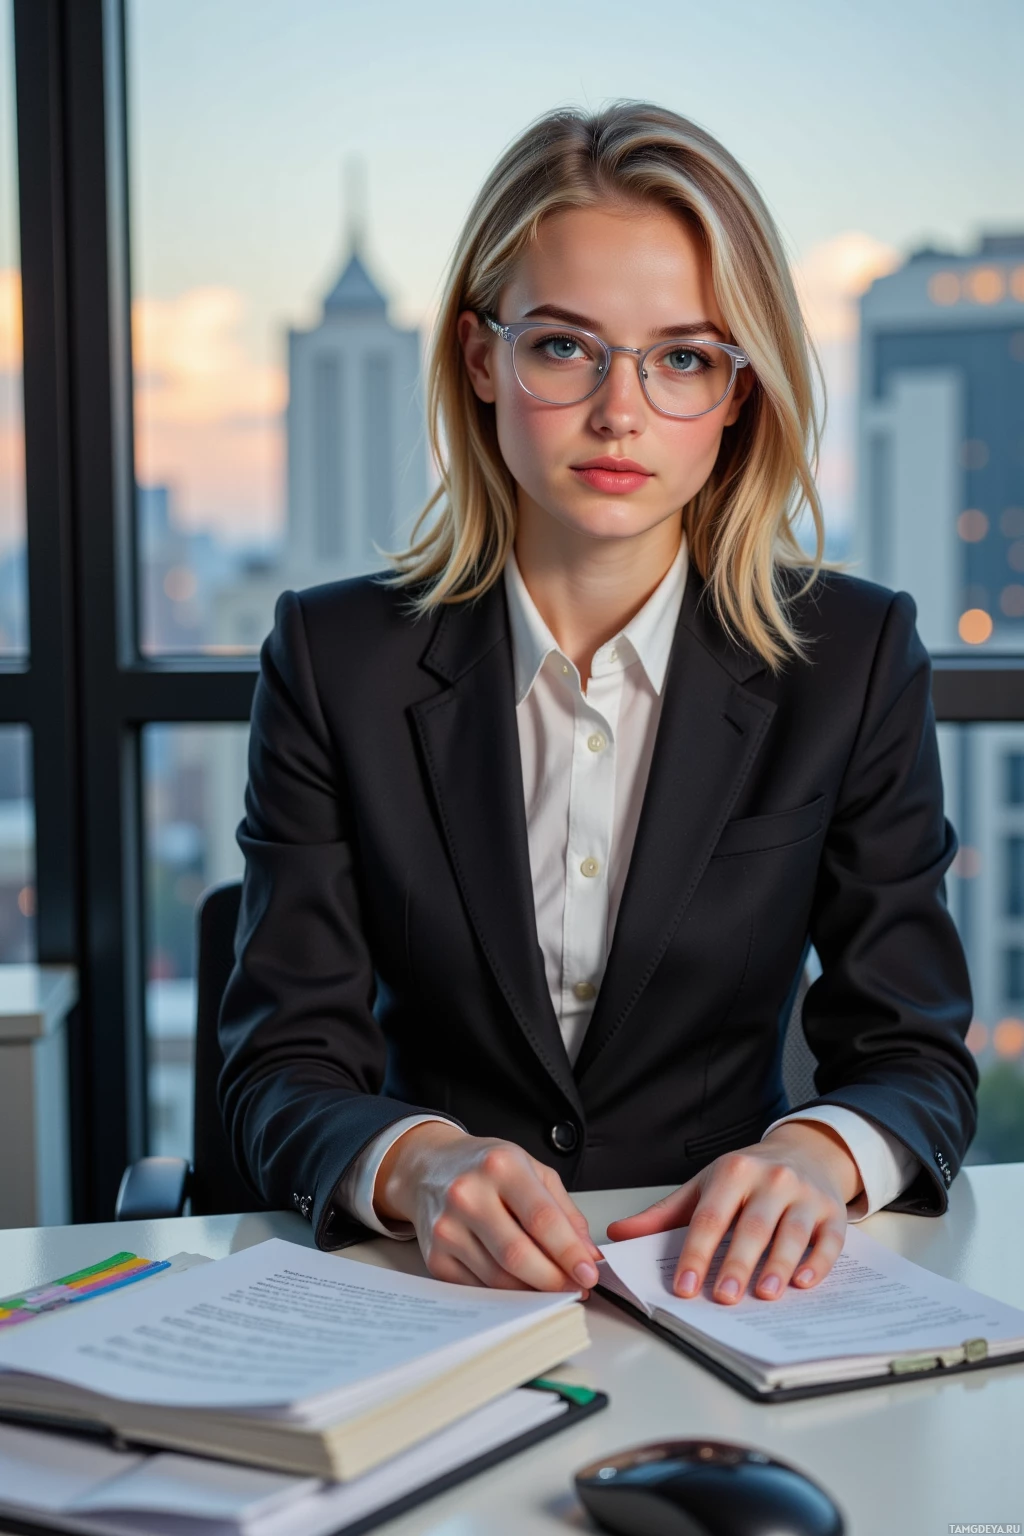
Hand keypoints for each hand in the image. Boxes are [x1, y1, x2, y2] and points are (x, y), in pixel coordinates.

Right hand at [374, 1122, 602, 1291]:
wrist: (429, 1167)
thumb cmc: (486, 1168)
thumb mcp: (532, 1170)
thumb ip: (564, 1212)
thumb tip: (588, 1255)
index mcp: (500, 1166)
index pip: (541, 1218)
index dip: (569, 1252)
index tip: (589, 1273)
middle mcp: (468, 1195)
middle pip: (518, 1254)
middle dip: (554, 1279)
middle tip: (577, 1288)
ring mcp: (447, 1228)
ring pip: (499, 1278)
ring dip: (534, 1292)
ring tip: (554, 1289)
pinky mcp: (435, 1257)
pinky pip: (478, 1288)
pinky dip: (506, 1294)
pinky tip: (521, 1287)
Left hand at [605, 1122, 858, 1303]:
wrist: (804, 1151)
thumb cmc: (747, 1177)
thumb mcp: (704, 1186)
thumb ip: (663, 1215)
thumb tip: (618, 1235)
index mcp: (733, 1173)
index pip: (710, 1217)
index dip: (697, 1253)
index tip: (685, 1287)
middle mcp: (771, 1180)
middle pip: (751, 1226)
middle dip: (737, 1262)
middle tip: (725, 1296)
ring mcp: (805, 1195)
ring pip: (792, 1232)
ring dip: (779, 1264)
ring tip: (766, 1294)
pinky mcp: (833, 1212)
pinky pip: (828, 1239)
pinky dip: (818, 1262)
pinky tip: (805, 1281)